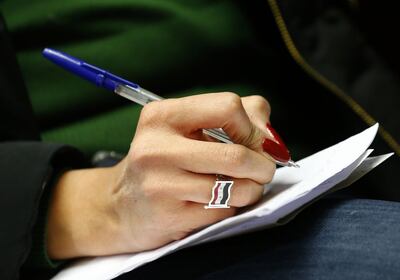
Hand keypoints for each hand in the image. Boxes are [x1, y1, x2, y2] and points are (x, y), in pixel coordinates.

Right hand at [47, 93, 278, 258]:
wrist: (119, 206)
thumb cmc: (163, 162)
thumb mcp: (185, 129)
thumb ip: (232, 119)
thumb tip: (270, 135)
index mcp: (162, 116)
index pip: (228, 107)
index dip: (252, 127)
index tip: (255, 142)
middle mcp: (157, 148)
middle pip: (237, 154)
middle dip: (263, 166)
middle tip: (263, 171)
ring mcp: (161, 185)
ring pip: (236, 188)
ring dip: (252, 190)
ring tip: (244, 187)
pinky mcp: (169, 216)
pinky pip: (223, 212)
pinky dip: (231, 207)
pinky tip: (217, 203)